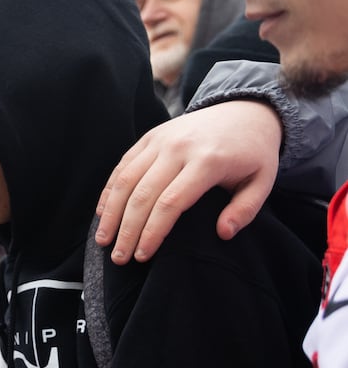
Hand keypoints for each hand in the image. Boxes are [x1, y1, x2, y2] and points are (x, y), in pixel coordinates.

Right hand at [94, 101, 280, 263]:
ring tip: (102, 240)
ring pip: (126, 180)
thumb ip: (245, 209)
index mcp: (208, 161)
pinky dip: (109, 190)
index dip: (152, 233)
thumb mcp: (264, 180)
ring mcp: (160, 140)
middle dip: (127, 230)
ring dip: (110, 213)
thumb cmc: (253, 153)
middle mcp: (179, 148)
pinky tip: (102, 213)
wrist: (244, 110)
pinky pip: (122, 165)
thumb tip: (223, 234)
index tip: (143, 256)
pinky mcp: (149, 137)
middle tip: (118, 258)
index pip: (170, 203)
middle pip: (142, 195)